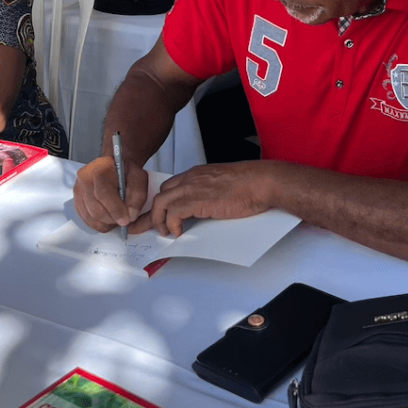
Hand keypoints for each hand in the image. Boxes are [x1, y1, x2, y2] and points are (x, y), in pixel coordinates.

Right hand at [73, 154, 148, 232]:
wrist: (114, 167)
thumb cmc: (126, 172)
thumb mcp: (138, 178)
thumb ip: (137, 196)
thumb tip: (131, 216)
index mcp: (100, 169)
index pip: (103, 194)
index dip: (115, 210)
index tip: (126, 220)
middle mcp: (85, 178)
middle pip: (96, 209)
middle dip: (113, 219)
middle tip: (124, 220)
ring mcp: (78, 189)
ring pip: (91, 217)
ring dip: (107, 223)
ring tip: (117, 218)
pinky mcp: (77, 200)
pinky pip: (87, 219)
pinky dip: (99, 223)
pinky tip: (109, 218)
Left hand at [129, 161, 273, 237]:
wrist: (262, 182)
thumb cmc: (250, 185)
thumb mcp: (223, 187)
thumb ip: (209, 195)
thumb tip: (203, 211)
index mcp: (197, 174)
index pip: (169, 187)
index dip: (160, 203)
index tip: (152, 216)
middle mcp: (191, 178)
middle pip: (160, 194)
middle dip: (151, 212)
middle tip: (145, 228)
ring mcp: (193, 188)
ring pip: (161, 202)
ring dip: (158, 220)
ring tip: (165, 233)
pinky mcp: (197, 200)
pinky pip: (173, 213)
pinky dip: (171, 225)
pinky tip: (178, 232)